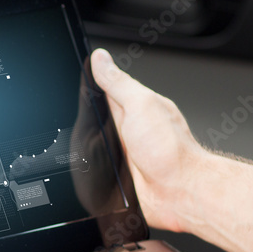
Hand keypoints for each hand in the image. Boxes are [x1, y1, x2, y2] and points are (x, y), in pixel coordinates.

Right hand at [90, 48, 207, 232]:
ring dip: (86, 146)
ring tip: (99, 149)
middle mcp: (130, 126)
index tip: (72, 81)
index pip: (104, 86)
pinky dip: (89, 166)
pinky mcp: (117, 172)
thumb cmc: (170, 151)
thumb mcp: (140, 105)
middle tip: (92, 126)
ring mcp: (123, 150)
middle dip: (83, 119)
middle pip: (93, 116)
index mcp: (135, 105)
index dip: (86, 83)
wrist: (180, 193)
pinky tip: (94, 166)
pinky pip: (94, 165)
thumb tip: (100, 58)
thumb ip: (118, 83)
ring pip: (90, 142)